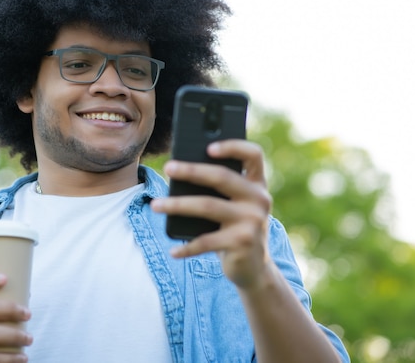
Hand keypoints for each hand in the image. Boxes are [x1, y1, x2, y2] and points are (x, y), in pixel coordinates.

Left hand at [151, 139, 272, 290]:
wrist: (254, 268)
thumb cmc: (234, 228)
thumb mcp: (234, 206)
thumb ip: (219, 190)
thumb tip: (179, 173)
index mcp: (257, 185)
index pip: (253, 155)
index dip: (233, 147)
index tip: (208, 146)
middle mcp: (259, 200)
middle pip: (222, 177)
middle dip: (191, 171)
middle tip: (168, 168)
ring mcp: (253, 222)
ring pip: (207, 206)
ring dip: (177, 205)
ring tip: (155, 205)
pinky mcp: (242, 243)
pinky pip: (206, 241)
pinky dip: (187, 247)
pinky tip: (173, 250)